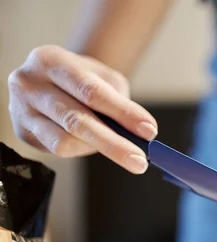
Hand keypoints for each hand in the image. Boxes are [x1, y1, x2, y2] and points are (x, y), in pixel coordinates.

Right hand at [7, 45, 156, 173]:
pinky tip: (95, 144)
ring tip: (123, 152)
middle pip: (76, 120)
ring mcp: (21, 109)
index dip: (123, 113)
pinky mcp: (22, 132)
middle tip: (139, 160)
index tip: (149, 131)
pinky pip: (57, 149)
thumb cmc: (82, 78)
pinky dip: (82, 149)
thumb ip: (119, 100)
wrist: (52, 79)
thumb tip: (139, 133)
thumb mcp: (103, 77)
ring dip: (99, 148)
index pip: (91, 91)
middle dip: (114, 143)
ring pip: (64, 140)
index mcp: (50, 60)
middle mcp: (29, 83)